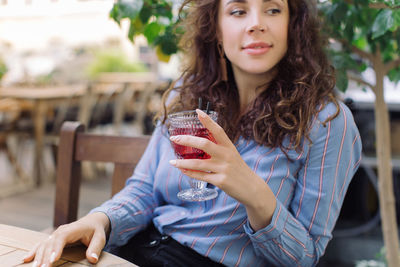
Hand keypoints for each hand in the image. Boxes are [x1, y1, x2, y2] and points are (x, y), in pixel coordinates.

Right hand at [23, 212, 109, 266]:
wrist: (92, 222)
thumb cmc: (96, 231)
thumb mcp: (100, 238)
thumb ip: (95, 248)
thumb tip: (93, 259)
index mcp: (72, 229)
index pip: (62, 237)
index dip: (56, 248)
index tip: (53, 260)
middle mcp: (61, 231)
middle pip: (50, 243)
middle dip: (45, 256)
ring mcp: (55, 235)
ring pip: (43, 245)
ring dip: (38, 256)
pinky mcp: (53, 239)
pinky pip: (41, 245)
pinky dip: (34, 251)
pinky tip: (26, 259)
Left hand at [169, 109, 275, 228]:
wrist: (253, 189)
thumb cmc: (239, 170)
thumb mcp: (232, 155)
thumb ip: (219, 149)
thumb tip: (199, 143)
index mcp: (229, 147)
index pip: (218, 130)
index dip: (208, 120)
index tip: (197, 112)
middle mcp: (227, 155)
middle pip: (204, 144)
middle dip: (187, 140)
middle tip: (174, 138)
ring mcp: (224, 169)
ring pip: (199, 163)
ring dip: (183, 162)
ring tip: (172, 161)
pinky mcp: (221, 181)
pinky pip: (201, 176)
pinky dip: (190, 173)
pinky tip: (182, 170)